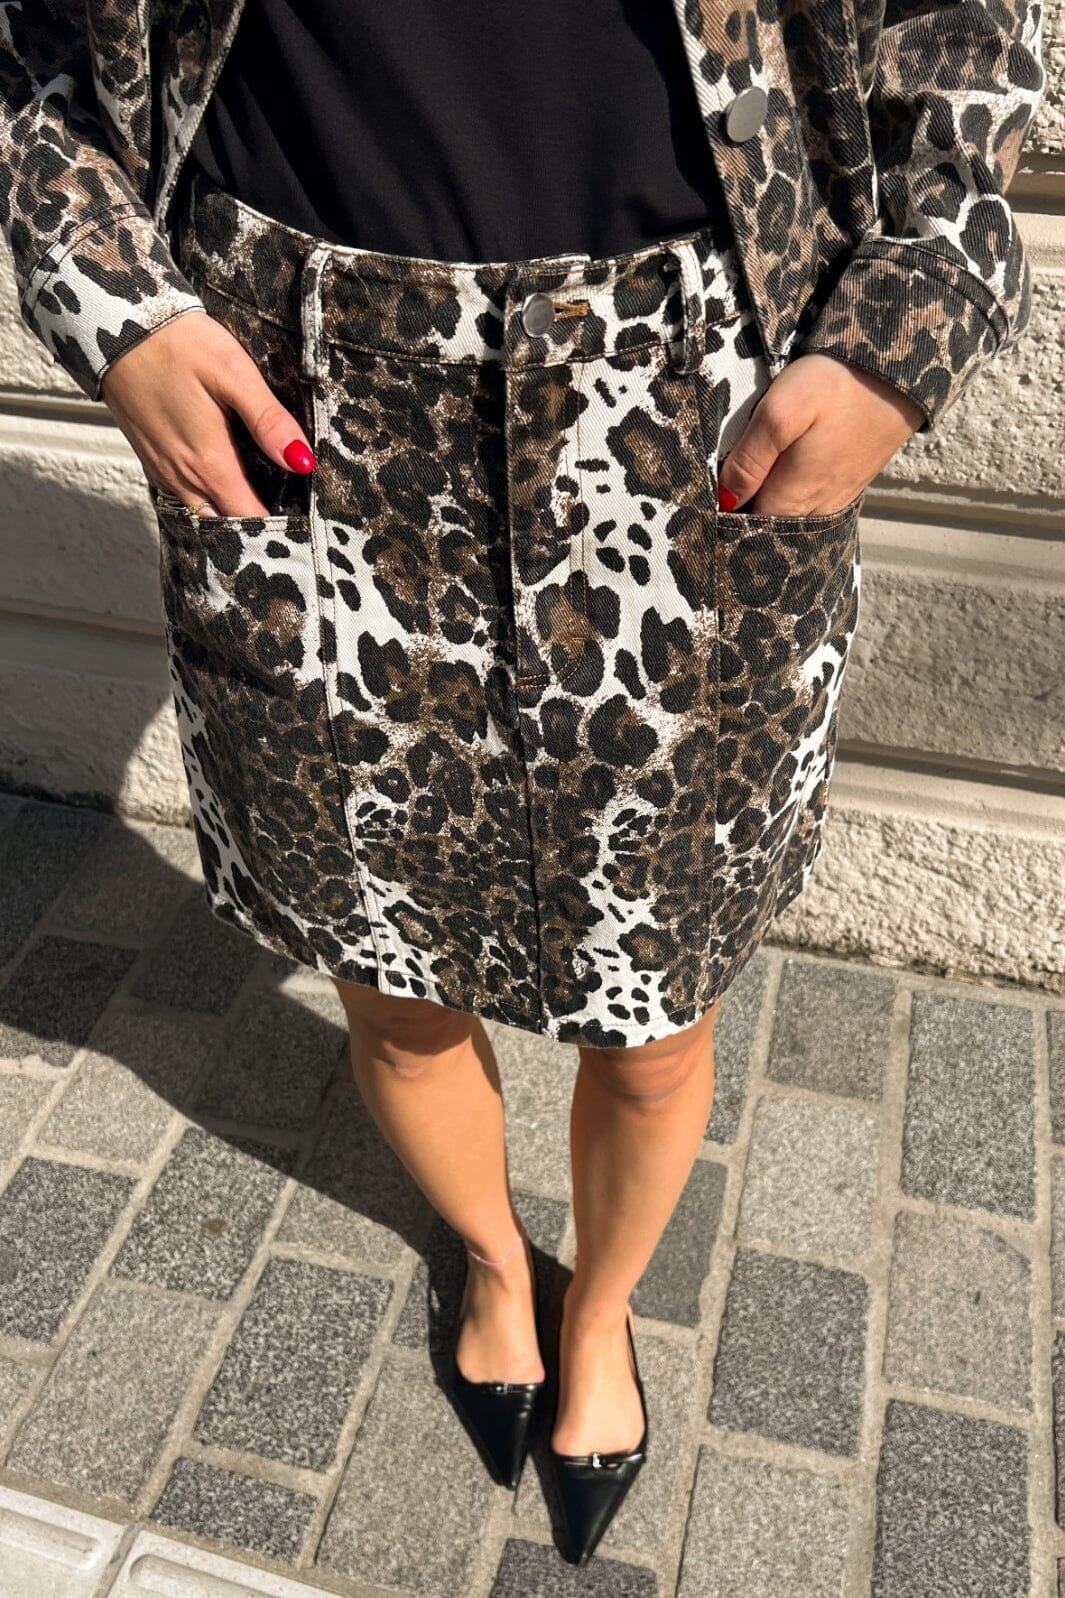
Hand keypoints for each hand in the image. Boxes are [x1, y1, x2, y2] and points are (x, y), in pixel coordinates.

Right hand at [100, 310, 315, 514]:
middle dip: (253, 521)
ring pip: (203, 510)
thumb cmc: (177, 345)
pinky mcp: (151, 456)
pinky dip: (205, 495)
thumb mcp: (234, 375)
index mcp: (209, 464)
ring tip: (257, 495)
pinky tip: (221, 476)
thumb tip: (302, 462)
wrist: (113, 326)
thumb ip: (269, 422)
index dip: (276, 523)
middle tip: (284, 509)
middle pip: (226, 520)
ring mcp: (163, 469)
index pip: (249, 517)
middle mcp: (183, 477)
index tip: (299, 516)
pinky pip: (183, 494)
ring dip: (228, 509)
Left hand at [718, 353, 925, 515]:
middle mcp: (814, 511)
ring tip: (750, 477)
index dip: (722, 517)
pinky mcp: (847, 485)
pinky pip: (809, 504)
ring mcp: (834, 500)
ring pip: (788, 516)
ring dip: (766, 503)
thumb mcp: (781, 413)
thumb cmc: (836, 386)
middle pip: (766, 526)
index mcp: (792, 500)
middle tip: (723, 485)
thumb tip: (726, 500)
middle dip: (742, 513)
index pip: (744, 529)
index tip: (705, 498)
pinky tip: (782, 472)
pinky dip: (790, 495)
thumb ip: (751, 460)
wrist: (898, 371)